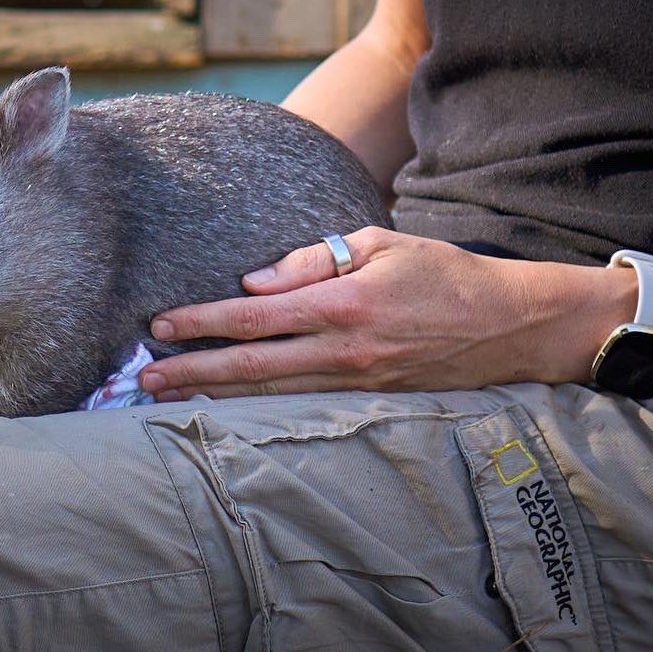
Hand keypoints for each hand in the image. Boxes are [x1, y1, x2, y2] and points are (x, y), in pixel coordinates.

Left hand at [139, 226, 602, 400]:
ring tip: (170, 398)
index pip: (255, 316)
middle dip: (192, 371)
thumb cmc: (443, 273)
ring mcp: (356, 383)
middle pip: (250, 365)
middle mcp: (343, 350)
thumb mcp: (382, 244)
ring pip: (270, 394)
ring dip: (216, 395)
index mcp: (343, 303)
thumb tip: (255, 281)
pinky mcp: (369, 401)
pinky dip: (259, 406)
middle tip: (143, 379)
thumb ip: (315, 259)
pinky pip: (301, 404)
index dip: (202, 321)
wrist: (509, 325)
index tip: (160, 325)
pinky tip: (230, 407)